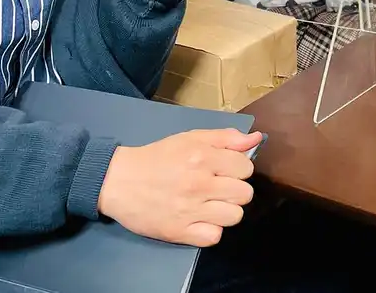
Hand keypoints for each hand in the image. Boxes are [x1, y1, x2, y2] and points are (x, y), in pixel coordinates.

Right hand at [97, 129, 261, 246]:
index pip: (246, 168)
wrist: (119, 181)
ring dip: (226, 211)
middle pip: (244, 194)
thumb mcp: (191, 138)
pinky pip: (214, 237)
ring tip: (210, 204)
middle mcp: (199, 184)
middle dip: (235, 190)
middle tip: (218, 188)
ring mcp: (190, 210)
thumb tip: (257, 138)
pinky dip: (210, 230)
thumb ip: (226, 138)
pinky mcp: (179, 232)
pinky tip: (200, 220)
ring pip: (234, 216)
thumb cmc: (157, 157)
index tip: (225, 170)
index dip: (238, 169)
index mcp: (203, 157)